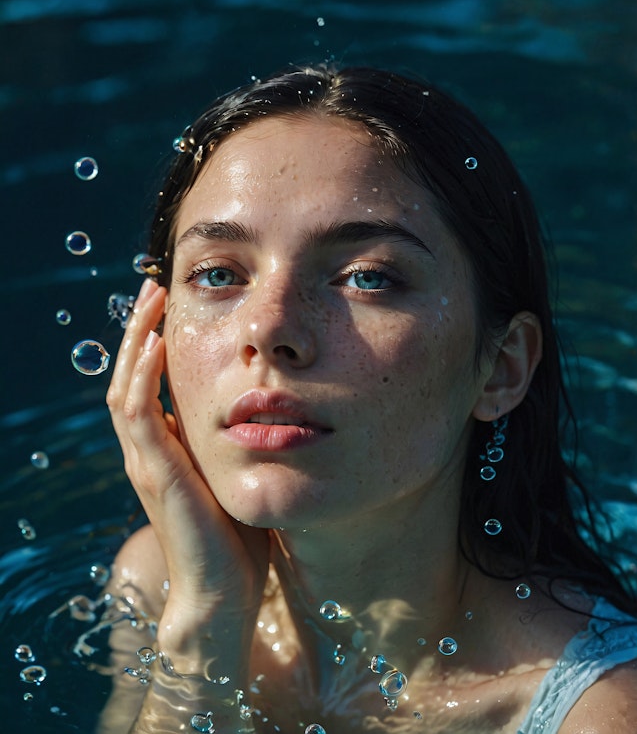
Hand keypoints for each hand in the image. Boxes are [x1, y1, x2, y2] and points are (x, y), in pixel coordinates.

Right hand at [106, 279, 269, 659]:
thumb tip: (267, 410)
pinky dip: (143, 375)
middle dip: (140, 328)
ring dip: (136, 339)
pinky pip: (139, 413)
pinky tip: (157, 344)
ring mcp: (147, 461)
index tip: (171, 306)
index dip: (153, 343)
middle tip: (154, 286)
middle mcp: (148, 450)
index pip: (147, 383)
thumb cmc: (236, 538)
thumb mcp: (235, 476)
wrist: (222, 594)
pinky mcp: (156, 472)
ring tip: (150, 300)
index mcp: (165, 449)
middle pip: (130, 374)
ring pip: (126, 385)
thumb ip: (236, 444)